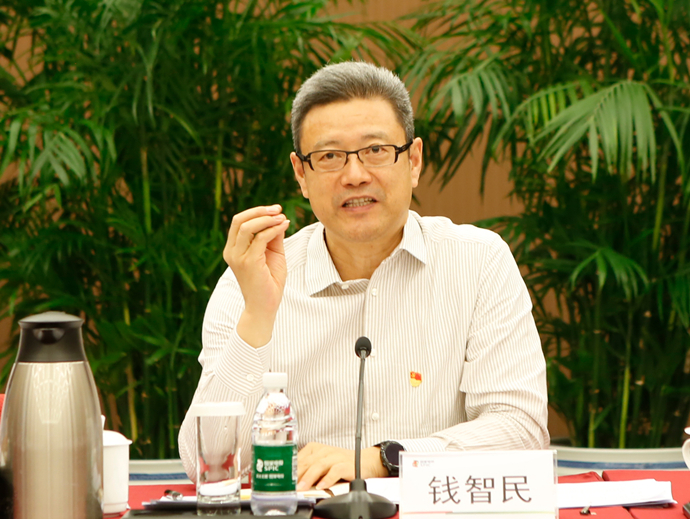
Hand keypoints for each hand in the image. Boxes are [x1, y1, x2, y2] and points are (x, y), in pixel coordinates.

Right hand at [223, 204, 289, 346]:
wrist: (265, 307)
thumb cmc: (269, 283)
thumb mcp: (273, 254)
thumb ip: (273, 237)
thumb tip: (279, 218)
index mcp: (233, 249)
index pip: (239, 222)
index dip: (256, 212)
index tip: (275, 210)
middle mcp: (231, 252)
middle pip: (239, 220)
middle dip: (260, 211)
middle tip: (278, 209)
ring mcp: (238, 257)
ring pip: (247, 227)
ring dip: (267, 219)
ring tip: (283, 217)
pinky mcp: (249, 263)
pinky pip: (261, 238)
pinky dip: (274, 229)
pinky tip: (285, 226)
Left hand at [297, 443, 387, 489]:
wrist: (366, 461)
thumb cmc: (340, 464)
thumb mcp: (322, 464)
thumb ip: (308, 470)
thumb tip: (291, 483)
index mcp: (315, 449)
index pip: (298, 459)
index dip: (290, 470)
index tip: (282, 481)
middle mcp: (324, 451)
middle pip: (306, 462)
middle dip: (296, 475)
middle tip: (288, 486)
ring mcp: (335, 457)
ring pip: (319, 465)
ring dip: (309, 477)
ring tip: (302, 487)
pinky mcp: (346, 464)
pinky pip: (335, 470)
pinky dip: (327, 479)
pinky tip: (321, 486)